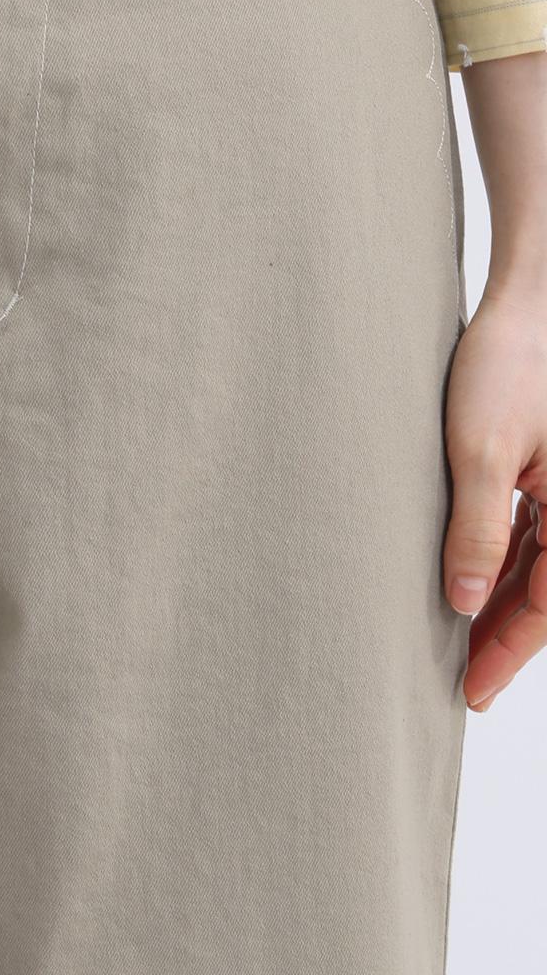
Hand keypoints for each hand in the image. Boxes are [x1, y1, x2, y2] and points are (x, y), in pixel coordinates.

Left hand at [444, 286, 546, 711]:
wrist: (527, 302)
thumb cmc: (507, 364)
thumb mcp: (480, 450)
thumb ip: (477, 529)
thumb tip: (462, 602)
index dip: (507, 652)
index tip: (471, 693)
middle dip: (505, 638)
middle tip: (460, 683)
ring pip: (538, 567)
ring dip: (501, 603)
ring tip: (457, 644)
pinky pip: (533, 534)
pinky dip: (503, 563)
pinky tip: (469, 585)